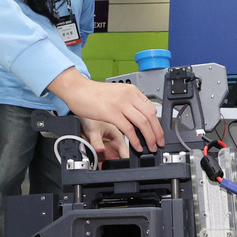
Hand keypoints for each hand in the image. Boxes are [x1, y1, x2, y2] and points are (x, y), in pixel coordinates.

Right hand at [48, 69, 162, 152]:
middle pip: (150, 116)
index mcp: (131, 91)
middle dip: (157, 132)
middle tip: (159, 142)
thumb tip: (138, 116)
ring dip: (149, 137)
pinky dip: (135, 140)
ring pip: (142, 122)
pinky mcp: (112, 113)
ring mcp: (120, 104)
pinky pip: (128, 129)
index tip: (159, 133)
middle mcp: (128, 96)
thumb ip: (128, 103)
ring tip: (150, 146)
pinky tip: (137, 146)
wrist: (77, 89)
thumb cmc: (93, 93)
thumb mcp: (116, 94)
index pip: (151, 108)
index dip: (158, 123)